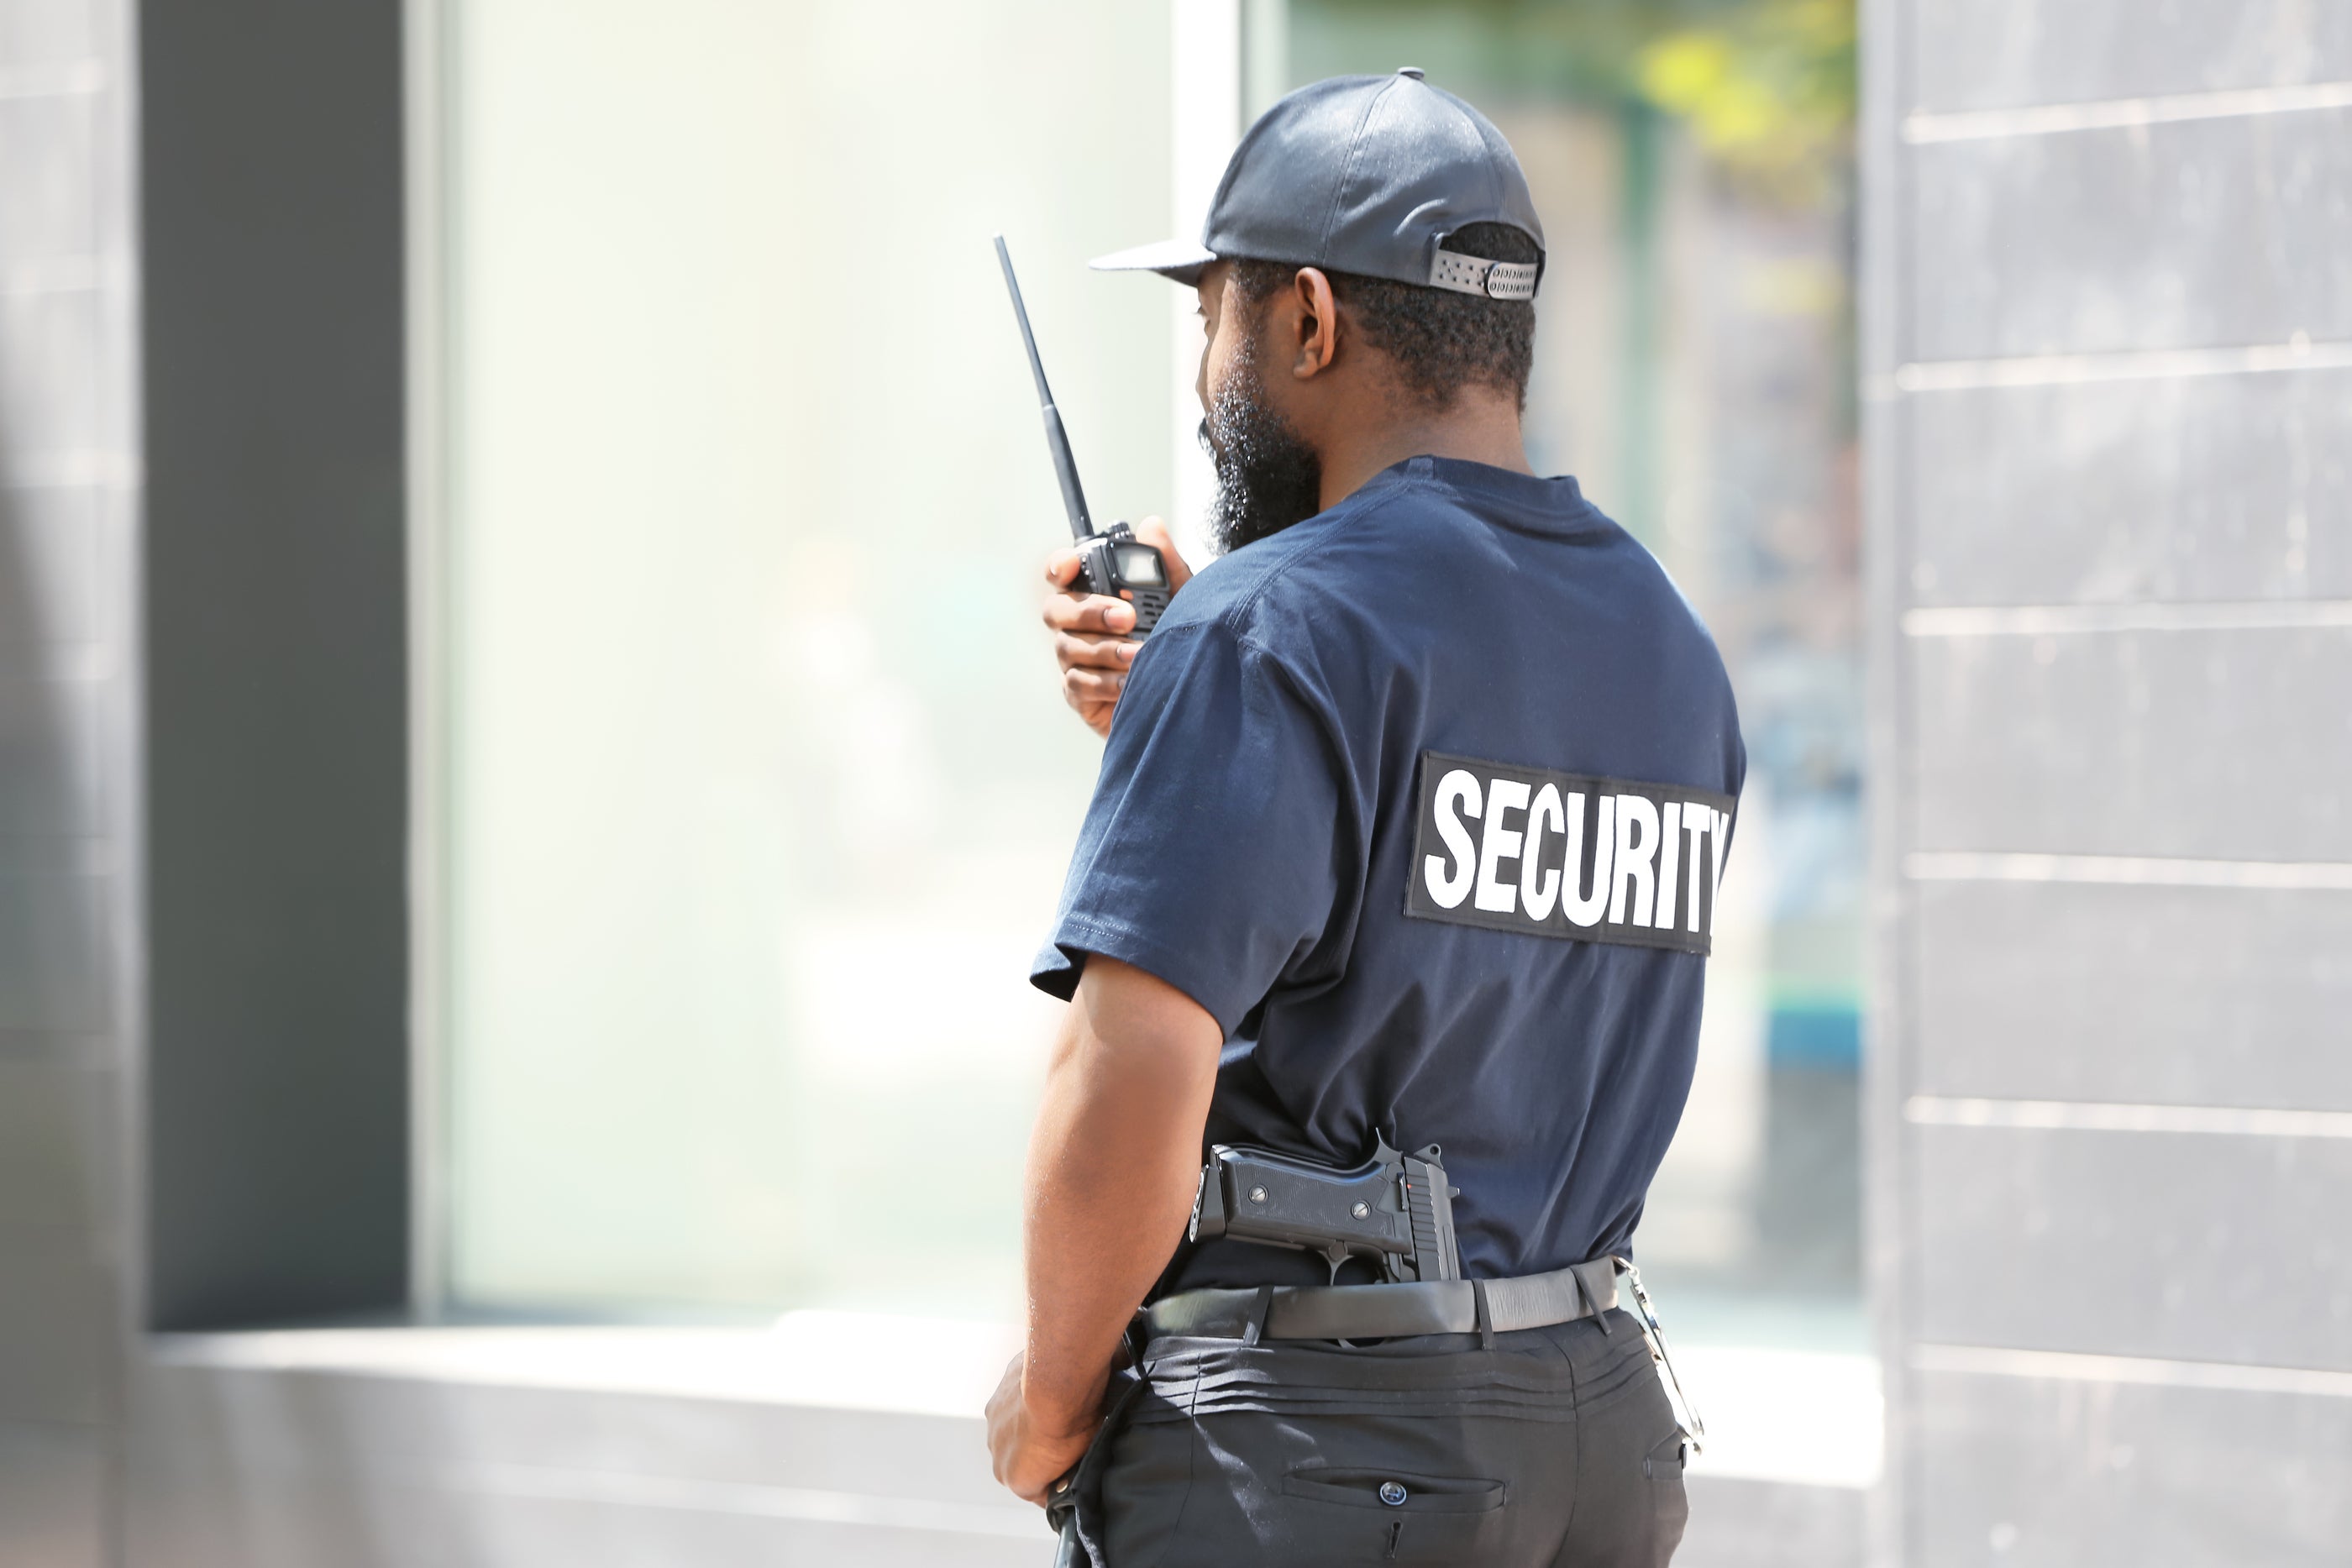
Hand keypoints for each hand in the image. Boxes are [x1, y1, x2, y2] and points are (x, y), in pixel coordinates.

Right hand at [986, 1350, 1102, 1507]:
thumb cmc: (1074, 1423)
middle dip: (1038, 1456)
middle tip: (1064, 1441)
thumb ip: (1070, 1471)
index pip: (1039, 1491)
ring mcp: (993, 1427)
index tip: (1071, 1469)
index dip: (1057, 1480)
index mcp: (1018, 1480)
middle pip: (1021, 1463)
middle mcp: (997, 1457)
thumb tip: (1074, 1470)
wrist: (1058, 1380)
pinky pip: (1010, 1410)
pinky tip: (1045, 1395)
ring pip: (1012, 1435)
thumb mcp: (1083, 1457)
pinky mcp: (995, 1399)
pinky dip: (1023, 1406)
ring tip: (1055, 1415)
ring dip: (1027, 1430)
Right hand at [1042, 517, 1192, 737]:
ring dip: (1106, 650)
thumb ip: (1166, 565)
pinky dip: (1106, 682)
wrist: (1190, 691)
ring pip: (1068, 648)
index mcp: (1095, 595)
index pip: (1062, 574)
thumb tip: (1151, 527)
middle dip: (1090, 611)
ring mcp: (1074, 659)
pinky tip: (1131, 682)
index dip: (1059, 566)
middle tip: (1127, 616)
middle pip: (1057, 609)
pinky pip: (1079, 684)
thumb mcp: (1182, 600)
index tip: (1071, 564)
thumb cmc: (1175, 641)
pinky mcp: (1079, 694)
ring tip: (1140, 653)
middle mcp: (1076, 625)